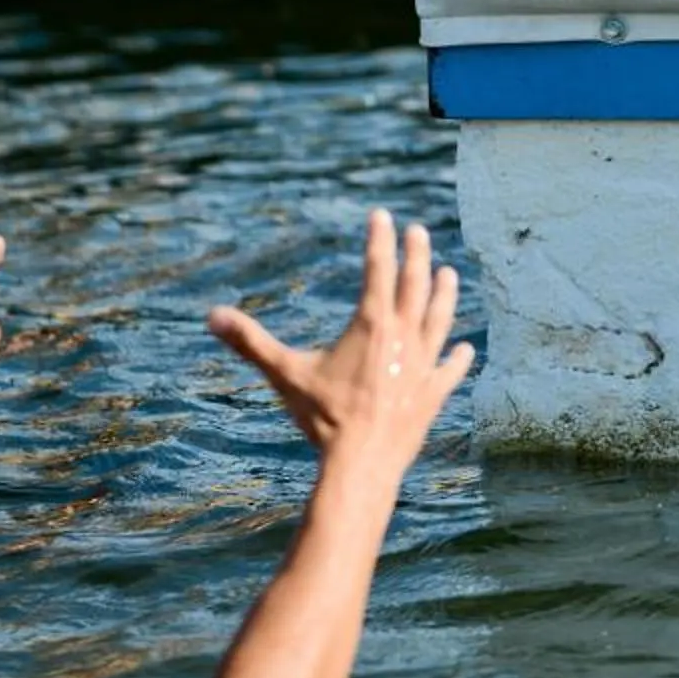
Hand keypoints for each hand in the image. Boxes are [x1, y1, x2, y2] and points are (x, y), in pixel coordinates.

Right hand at [209, 213, 472, 481]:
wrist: (362, 463)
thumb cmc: (323, 417)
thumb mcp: (284, 374)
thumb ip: (250, 342)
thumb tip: (212, 316)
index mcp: (371, 324)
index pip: (377, 268)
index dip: (378, 239)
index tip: (381, 214)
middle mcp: (404, 336)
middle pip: (415, 284)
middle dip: (416, 254)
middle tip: (418, 231)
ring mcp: (423, 365)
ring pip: (440, 319)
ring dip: (444, 294)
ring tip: (449, 274)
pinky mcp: (434, 394)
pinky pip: (450, 370)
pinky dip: (458, 358)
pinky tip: (466, 350)